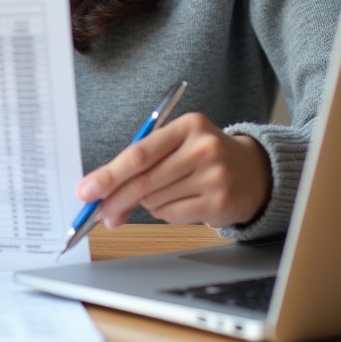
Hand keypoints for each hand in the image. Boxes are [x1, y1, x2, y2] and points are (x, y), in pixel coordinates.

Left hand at [75, 113, 271, 228]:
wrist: (253, 171)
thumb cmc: (203, 155)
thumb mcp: (177, 144)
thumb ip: (143, 164)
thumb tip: (103, 195)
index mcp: (187, 125)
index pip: (139, 153)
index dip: (109, 174)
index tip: (87, 189)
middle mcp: (202, 148)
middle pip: (145, 180)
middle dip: (116, 199)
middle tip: (99, 213)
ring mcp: (214, 176)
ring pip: (157, 201)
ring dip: (146, 204)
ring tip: (162, 193)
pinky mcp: (220, 202)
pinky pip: (174, 216)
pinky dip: (164, 213)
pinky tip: (177, 202)